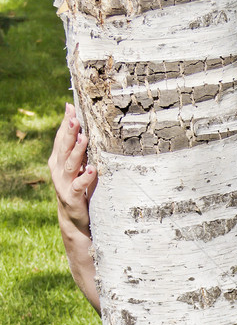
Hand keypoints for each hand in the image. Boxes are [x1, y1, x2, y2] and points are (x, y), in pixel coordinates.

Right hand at [48, 103, 96, 232]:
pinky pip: (78, 185)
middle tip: (75, 119)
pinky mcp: (72, 196)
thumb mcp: (76, 166)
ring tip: (84, 139)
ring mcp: (63, 183)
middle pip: (64, 147)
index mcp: (59, 159)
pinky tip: (91, 169)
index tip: (71, 107)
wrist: (74, 217)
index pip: (62, 137)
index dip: (66, 123)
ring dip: (77, 151)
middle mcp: (58, 169)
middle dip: (69, 133)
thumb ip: (77, 148)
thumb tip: (81, 124)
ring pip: (70, 164)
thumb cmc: (77, 186)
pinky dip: (84, 177)